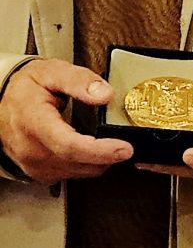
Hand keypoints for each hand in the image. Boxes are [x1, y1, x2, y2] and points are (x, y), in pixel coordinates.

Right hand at [0, 59, 132, 182]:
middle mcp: (31, 150)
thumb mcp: (51, 72)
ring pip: (79, 172)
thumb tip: (104, 94)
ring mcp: (34, 165)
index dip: (100, 150)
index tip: (124, 148)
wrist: (0, 102)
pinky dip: (85, 164)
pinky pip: (71, 174)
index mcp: (34, 123)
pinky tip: (89, 149)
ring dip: (98, 161)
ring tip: (107, 143)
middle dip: (107, 155)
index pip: (69, 145)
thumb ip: (79, 81)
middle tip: (125, 143)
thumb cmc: (24, 88)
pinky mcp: (39, 173)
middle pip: (78, 163)